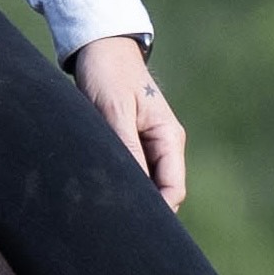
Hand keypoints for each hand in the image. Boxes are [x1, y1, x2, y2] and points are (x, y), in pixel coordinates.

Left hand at [69, 36, 188, 209]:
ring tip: (105, 209)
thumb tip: (135, 190)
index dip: (158, 213)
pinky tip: (101, 189)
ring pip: (146, 185)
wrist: (99, 48)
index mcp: (169, 138)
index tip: (133, 226)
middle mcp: (163, 146)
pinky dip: (120, 182)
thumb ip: (127, 148)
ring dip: (130, 196)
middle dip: (145, 210)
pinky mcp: (130, 143)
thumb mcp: (115, 111)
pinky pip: (131, 173)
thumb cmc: (108, 73)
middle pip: (162, 193)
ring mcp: (148, 146)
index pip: (174, 190)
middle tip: (116, 225)